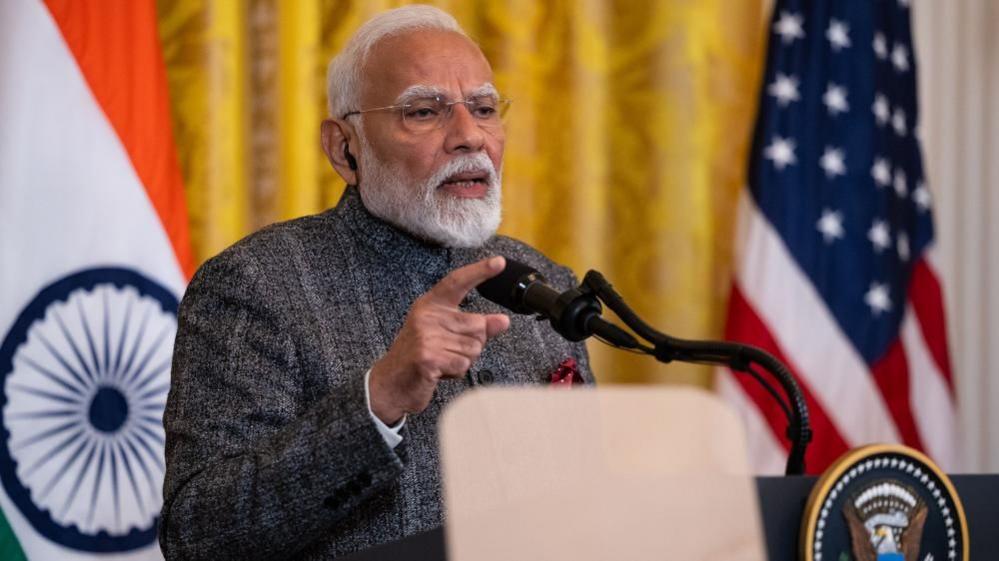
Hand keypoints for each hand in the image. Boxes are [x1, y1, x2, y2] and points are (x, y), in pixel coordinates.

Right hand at [368, 256, 509, 423]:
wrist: (391, 384)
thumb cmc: (422, 356)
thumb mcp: (447, 335)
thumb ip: (476, 327)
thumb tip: (504, 320)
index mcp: (431, 305)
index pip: (457, 282)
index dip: (479, 271)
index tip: (500, 262)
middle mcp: (427, 316)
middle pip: (478, 325)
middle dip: (473, 344)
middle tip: (448, 351)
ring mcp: (425, 336)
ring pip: (473, 348)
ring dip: (463, 360)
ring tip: (442, 362)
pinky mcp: (427, 357)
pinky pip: (463, 364)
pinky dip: (456, 372)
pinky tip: (439, 372)